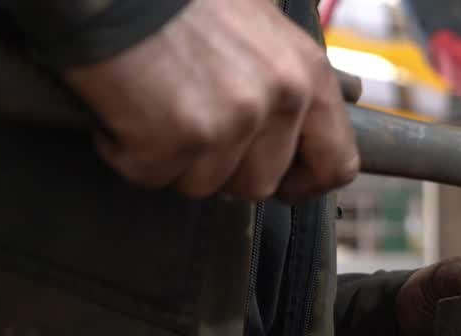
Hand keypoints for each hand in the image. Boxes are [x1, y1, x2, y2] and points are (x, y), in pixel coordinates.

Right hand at [61, 0, 356, 201]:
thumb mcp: (258, 25)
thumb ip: (284, 80)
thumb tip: (291, 132)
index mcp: (307, 74)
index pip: (337, 163)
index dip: (306, 183)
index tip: (284, 184)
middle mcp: (278, 99)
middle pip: (260, 183)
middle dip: (221, 168)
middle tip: (189, 127)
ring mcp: (229, 122)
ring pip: (203, 185)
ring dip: (172, 158)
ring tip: (153, 104)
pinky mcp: (176, 138)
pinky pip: (150, 174)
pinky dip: (126, 150)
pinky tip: (123, 107)